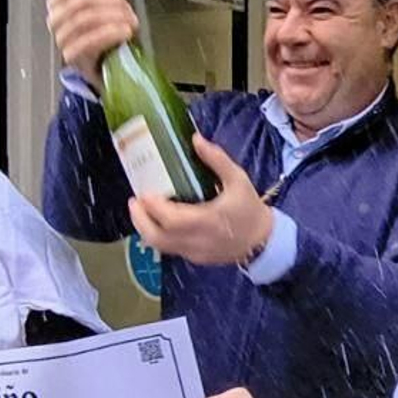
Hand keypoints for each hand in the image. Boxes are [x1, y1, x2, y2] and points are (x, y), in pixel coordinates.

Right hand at [45, 0, 138, 89]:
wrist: (101, 67)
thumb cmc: (98, 34)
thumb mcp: (96, 5)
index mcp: (58, 2)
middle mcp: (55, 19)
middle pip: (82, 0)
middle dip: (110, 2)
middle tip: (128, 9)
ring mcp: (61, 38)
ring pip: (86, 18)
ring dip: (113, 17)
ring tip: (130, 21)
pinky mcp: (71, 56)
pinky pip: (88, 40)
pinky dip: (110, 33)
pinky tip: (125, 31)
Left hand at [129, 135, 274, 266]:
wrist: (263, 241)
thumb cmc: (250, 209)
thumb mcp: (238, 179)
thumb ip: (216, 159)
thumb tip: (196, 139)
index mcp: (209, 220)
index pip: (172, 219)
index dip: (153, 207)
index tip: (144, 191)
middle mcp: (198, 240)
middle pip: (157, 237)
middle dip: (140, 220)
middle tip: (134, 202)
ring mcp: (195, 252)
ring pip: (160, 246)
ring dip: (145, 228)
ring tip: (140, 211)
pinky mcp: (195, 258)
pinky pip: (170, 249)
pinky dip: (159, 235)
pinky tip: (157, 221)